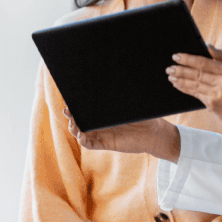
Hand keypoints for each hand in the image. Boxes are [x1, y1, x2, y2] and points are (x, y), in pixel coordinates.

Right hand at [64, 107, 180, 162]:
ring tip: (72, 121)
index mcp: (104, 114)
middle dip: (70, 115)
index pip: (86, 109)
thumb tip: (112, 77)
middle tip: (67, 109)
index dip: (75, 104)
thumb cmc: (143, 116)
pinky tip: (80, 134)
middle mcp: (100, 125)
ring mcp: (102, 135)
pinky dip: (82, 140)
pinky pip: (90, 144)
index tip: (68, 98)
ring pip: (81, 133)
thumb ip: (120, 96)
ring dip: (74, 128)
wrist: (154, 132)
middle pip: (79, 120)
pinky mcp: (107, 144)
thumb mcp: (130, 103)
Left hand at [166, 44, 221, 140]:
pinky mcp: (212, 104)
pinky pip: (195, 94)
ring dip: (179, 80)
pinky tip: (178, 85)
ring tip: (170, 76)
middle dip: (180, 70)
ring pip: (194, 84)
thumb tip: (206, 46)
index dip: (188, 59)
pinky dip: (185, 89)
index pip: (204, 62)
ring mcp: (217, 94)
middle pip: (196, 73)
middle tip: (169, 67)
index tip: (176, 56)